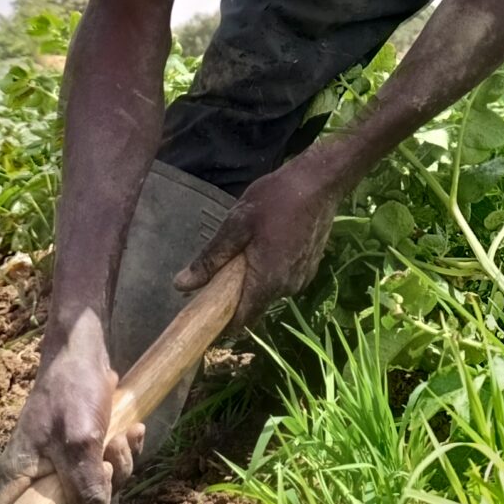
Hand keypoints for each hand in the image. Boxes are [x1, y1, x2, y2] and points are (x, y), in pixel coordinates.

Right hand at [0, 319, 142, 503]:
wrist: (83, 350)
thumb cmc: (71, 391)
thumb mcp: (80, 442)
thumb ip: (86, 488)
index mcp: (18, 477)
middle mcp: (34, 476)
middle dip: (97, 492)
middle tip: (106, 461)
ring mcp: (59, 464)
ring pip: (93, 490)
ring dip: (117, 467)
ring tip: (120, 437)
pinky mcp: (81, 452)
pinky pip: (105, 469)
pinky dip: (121, 452)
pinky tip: (131, 430)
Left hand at [174, 154, 343, 330]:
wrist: (321, 181)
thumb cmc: (276, 198)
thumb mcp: (237, 223)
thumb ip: (211, 258)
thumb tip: (181, 285)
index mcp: (267, 281)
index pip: (241, 321)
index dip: (221, 322)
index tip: (204, 310)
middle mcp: (287, 287)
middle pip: (253, 305)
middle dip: (234, 295)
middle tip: (219, 267)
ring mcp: (302, 278)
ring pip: (268, 291)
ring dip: (253, 280)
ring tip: (245, 248)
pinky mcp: (309, 267)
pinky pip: (282, 279)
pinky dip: (269, 270)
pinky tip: (265, 244)